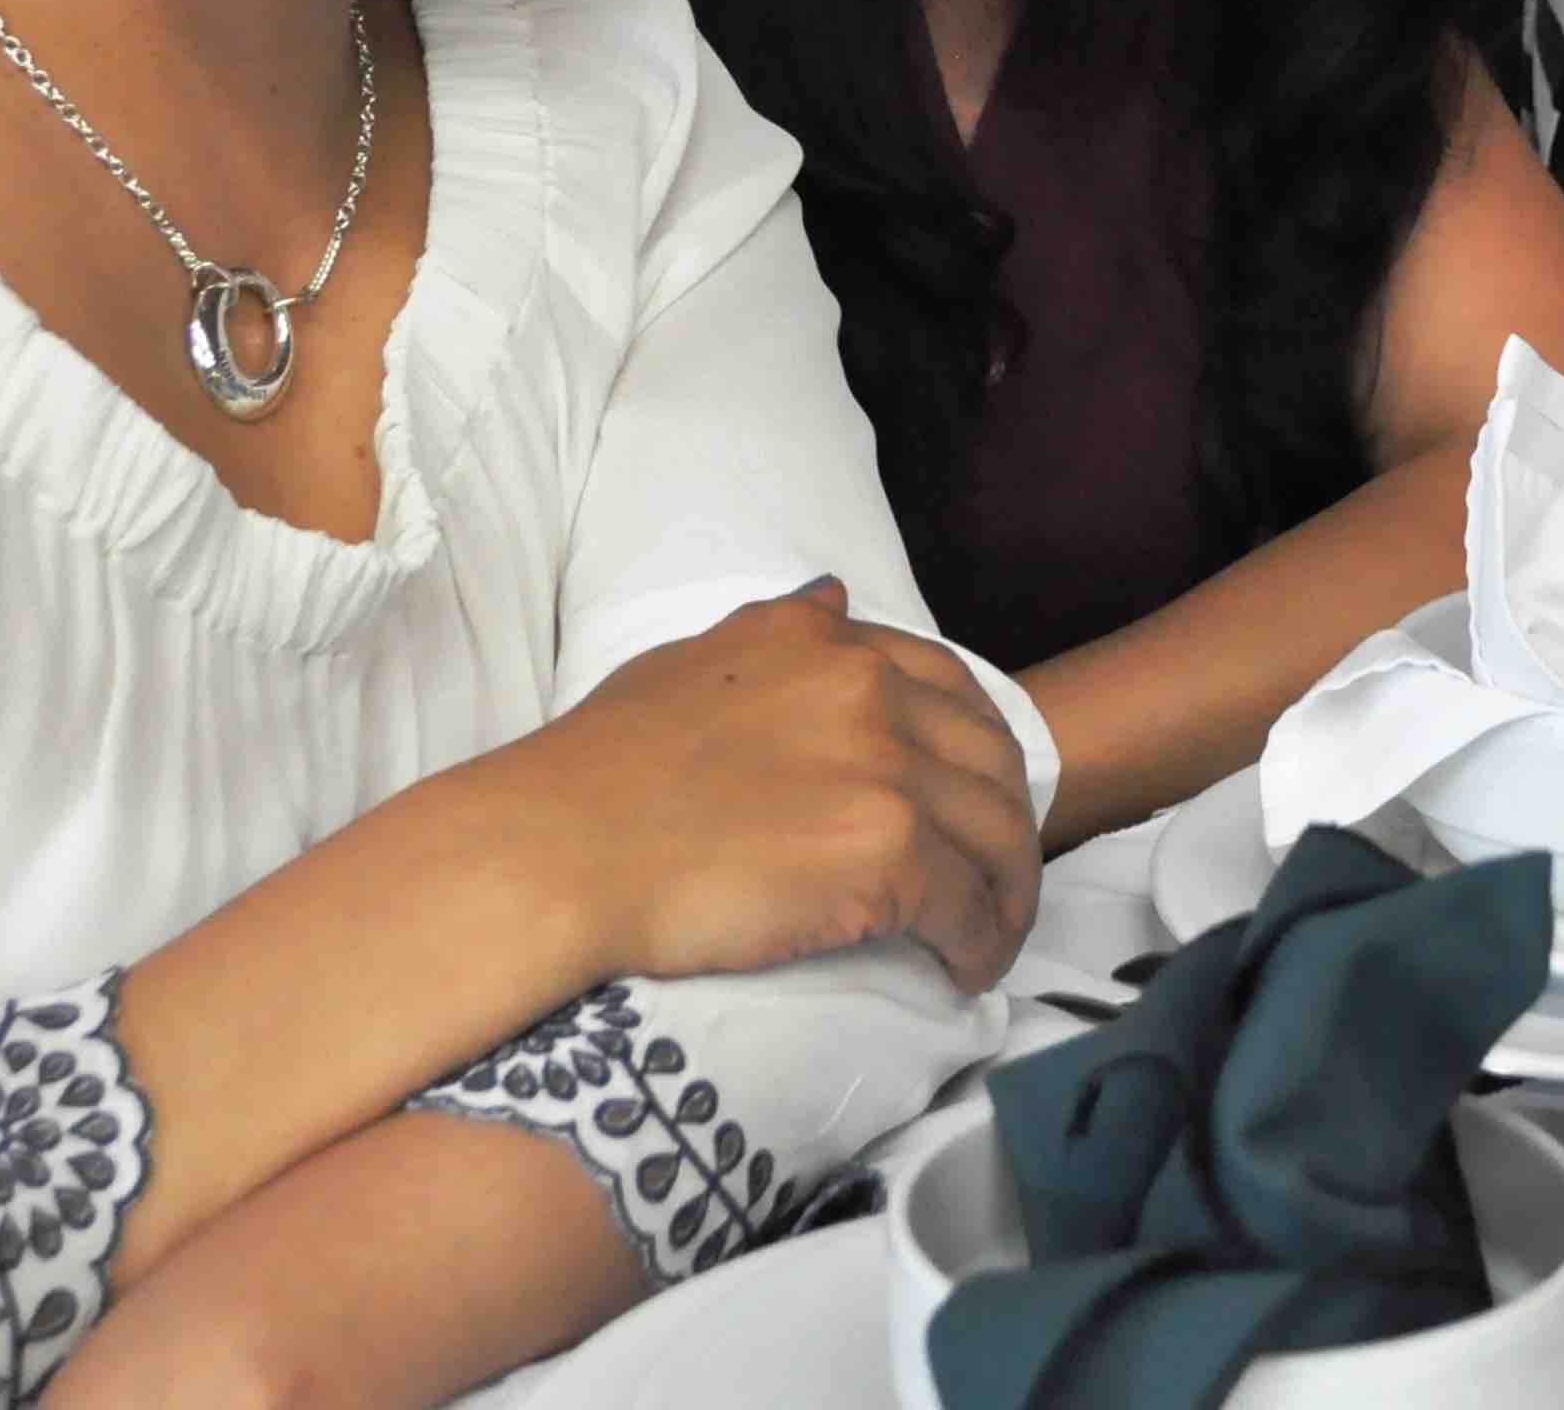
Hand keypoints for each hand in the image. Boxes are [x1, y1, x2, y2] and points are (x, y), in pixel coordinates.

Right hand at [495, 581, 1041, 994]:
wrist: (557, 851)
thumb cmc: (596, 773)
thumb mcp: (687, 662)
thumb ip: (770, 634)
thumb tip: (830, 595)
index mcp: (820, 641)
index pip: (946, 684)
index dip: (973, 747)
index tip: (969, 797)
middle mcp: (866, 688)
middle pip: (990, 758)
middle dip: (1005, 820)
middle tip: (993, 875)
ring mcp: (883, 768)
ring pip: (997, 834)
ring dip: (1006, 890)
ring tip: (988, 933)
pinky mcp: (888, 852)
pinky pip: (969, 905)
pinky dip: (981, 941)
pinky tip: (964, 968)